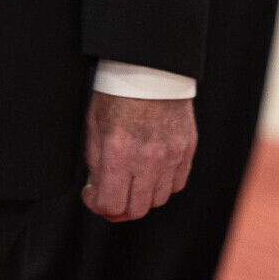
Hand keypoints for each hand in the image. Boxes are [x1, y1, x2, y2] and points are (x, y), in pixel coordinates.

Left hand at [82, 92, 196, 221]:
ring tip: (131, 180)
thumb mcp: (94, 126)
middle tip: (110, 195)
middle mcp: (147, 158)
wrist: (150, 69)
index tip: (92, 195)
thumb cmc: (118, 93)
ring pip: (157, 201)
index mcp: (118, 151)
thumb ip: (95, 162)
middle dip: (118, 208)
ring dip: (141, 196)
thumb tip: (98, 188)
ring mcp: (171, 156)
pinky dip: (162, 184)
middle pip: (135, 210)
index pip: (110, 204)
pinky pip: (176, 185)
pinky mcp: (187, 150)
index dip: (96, 205)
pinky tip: (151, 171)